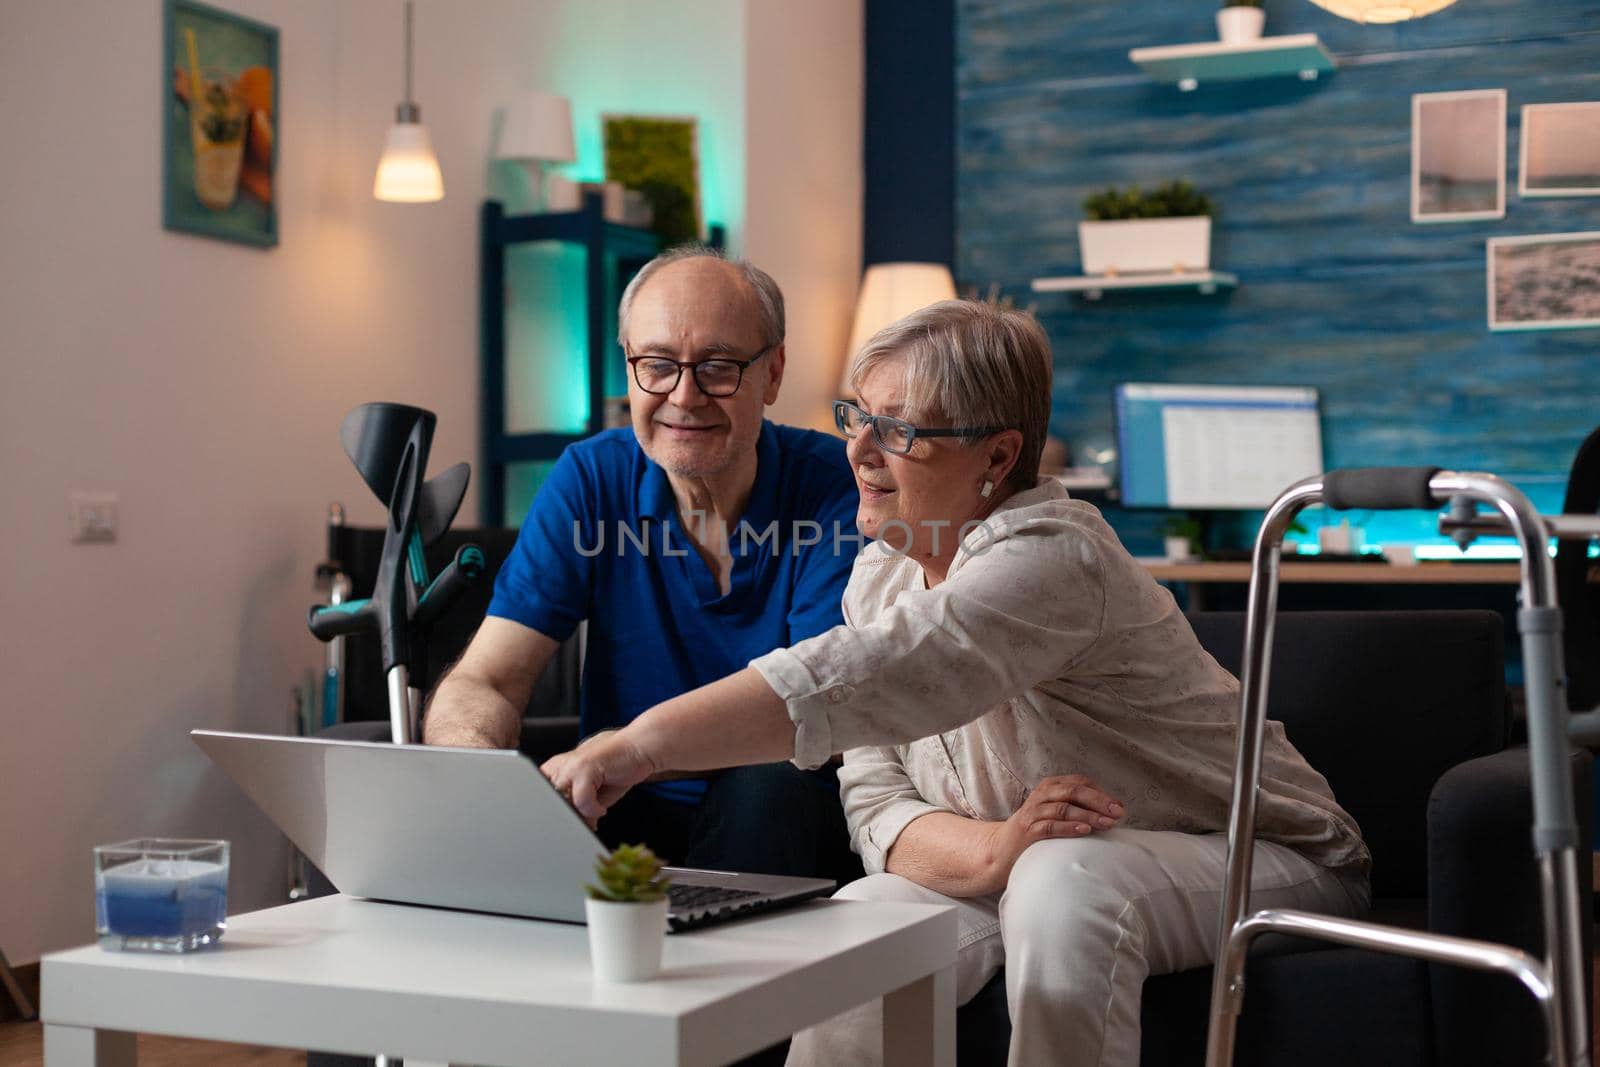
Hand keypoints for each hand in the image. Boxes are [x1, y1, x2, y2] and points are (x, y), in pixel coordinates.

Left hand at [540, 730, 657, 823]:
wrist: (640, 748)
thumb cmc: (620, 767)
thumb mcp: (595, 792)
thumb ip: (580, 807)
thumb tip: (575, 826)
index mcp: (558, 768)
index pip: (541, 797)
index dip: (552, 813)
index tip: (565, 824)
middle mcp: (560, 765)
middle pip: (550, 802)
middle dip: (567, 817)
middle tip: (585, 822)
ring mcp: (571, 765)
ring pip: (563, 802)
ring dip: (580, 814)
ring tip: (594, 814)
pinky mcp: (585, 766)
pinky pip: (581, 800)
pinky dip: (593, 809)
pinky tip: (602, 808)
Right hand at [985, 774, 1123, 886]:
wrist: (1001, 850)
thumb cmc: (1035, 830)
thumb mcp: (1054, 812)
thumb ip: (1076, 806)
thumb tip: (1112, 810)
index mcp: (1049, 787)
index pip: (1079, 782)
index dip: (1100, 792)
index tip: (1118, 806)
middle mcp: (1041, 796)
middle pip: (1073, 791)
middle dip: (1099, 801)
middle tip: (1118, 813)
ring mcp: (1033, 813)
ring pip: (1064, 808)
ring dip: (1088, 815)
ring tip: (1107, 824)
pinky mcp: (1027, 831)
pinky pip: (1050, 826)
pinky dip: (1069, 827)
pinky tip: (1084, 831)